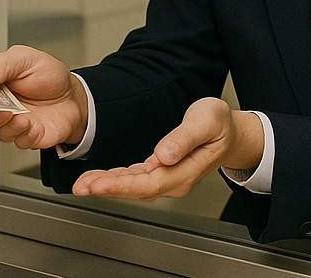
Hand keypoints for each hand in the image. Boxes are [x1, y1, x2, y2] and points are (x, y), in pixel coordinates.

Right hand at [0, 45, 87, 149]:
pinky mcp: (28, 136)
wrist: (74, 95)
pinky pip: (21, 142)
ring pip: (0, 132)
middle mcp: (1, 106)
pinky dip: (28, 136)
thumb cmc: (49, 75)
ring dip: (11, 127)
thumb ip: (1, 65)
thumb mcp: (25, 58)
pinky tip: (37, 126)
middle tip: (3, 110)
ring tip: (24, 118)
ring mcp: (14, 123)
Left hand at [71, 98, 262, 199]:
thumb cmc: (220, 125)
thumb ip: (185, 138)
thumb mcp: (207, 121)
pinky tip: (100, 177)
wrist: (231, 132)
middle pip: (136, 190)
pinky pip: (134, 178)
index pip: (148, 184)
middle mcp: (174, 180)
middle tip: (80, 187)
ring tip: (82, 184)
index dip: (121, 186)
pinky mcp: (161, 171)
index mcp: (185, 172)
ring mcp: (168, 178)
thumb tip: (164, 154)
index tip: (98, 185)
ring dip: (107, 185)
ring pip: (132, 186)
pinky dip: (115, 178)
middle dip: (106, 188)